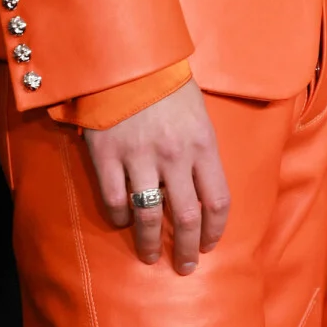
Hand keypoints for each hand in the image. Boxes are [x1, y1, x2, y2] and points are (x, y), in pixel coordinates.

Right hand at [84, 78, 229, 273]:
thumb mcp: (197, 113)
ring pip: (149, 217)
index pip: (218, 200)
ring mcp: (140, 157)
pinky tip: (122, 222)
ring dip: (150, 244)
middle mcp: (174, 155)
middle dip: (188, 249)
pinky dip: (119, 219)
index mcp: (202, 144)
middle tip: (185, 267)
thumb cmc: (167, 85)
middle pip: (188, 217)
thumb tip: (201, 186)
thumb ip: (200, 149)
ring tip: (150, 256)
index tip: (209, 245)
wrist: (127, 58)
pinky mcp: (108, 156)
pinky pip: (116, 201)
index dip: (215, 230)